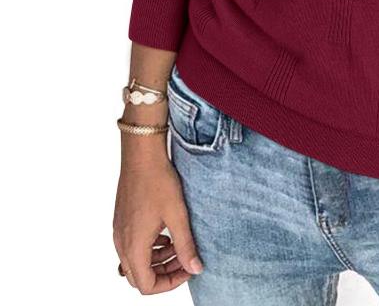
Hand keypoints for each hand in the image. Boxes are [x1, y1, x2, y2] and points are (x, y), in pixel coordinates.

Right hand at [113, 136, 202, 293]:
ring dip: (157, 260)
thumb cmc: (158, 182)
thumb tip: (195, 269)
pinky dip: (149, 247)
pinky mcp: (122, 220)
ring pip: (136, 261)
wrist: (142, 156)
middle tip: (185, 260)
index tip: (187, 270)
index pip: (146, 285)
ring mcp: (119, 231)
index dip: (169, 284)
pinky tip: (166, 234)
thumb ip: (186, 245)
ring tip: (178, 245)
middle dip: (164, 273)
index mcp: (134, 246)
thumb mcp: (177, 215)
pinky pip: (132, 245)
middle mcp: (122, 243)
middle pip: (139, 275)